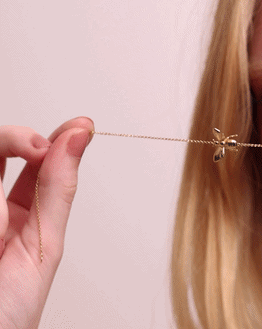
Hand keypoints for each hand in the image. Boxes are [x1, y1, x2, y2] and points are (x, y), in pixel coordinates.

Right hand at [0, 117, 92, 328]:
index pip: (32, 161)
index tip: (77, 127)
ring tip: (1, 228)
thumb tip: (80, 136)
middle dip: (17, 139)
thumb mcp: (43, 246)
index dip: (52, 138)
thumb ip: (58, 189)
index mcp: (17, 215)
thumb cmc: (11, 313)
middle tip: (35, 148)